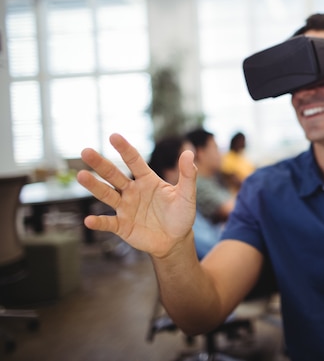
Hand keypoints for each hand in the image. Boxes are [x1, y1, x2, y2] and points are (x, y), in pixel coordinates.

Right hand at [76, 133, 197, 258]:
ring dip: (94, 186)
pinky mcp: (122, 226)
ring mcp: (125, 208)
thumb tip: (189, 152)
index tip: (114, 136)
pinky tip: (89, 220)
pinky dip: (99, 222)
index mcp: (147, 180)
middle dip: (101, 164)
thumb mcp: (187, 194)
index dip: (125, 149)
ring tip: (81, 175)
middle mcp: (132, 191)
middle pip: (114, 175)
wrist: (176, 240)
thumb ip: (188, 174)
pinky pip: (108, 223)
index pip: (134, 161)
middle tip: (86, 151)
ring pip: (107, 195)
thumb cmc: (181, 214)